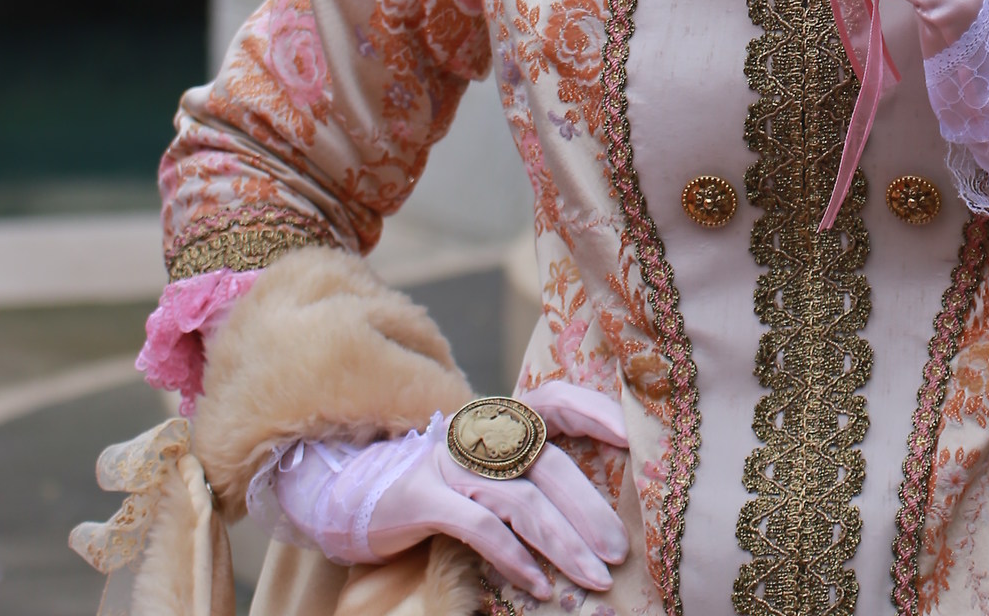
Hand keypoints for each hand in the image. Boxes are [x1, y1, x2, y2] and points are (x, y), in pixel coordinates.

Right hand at [255, 387, 628, 598]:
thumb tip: (594, 508)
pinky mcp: (425, 496)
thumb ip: (528, 470)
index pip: (557, 400)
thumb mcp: (485, 467)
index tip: (634, 439)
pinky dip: (514, 558)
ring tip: (592, 577)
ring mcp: (452, 462)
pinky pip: (482, 527)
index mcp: (500, 419)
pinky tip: (537, 587)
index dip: (597, 412)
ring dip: (563, 543)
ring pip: (522, 499)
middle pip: (550, 464)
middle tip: (619, 551)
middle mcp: (480, 433)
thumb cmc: (440, 484)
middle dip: (590, 511)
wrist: (354, 494)